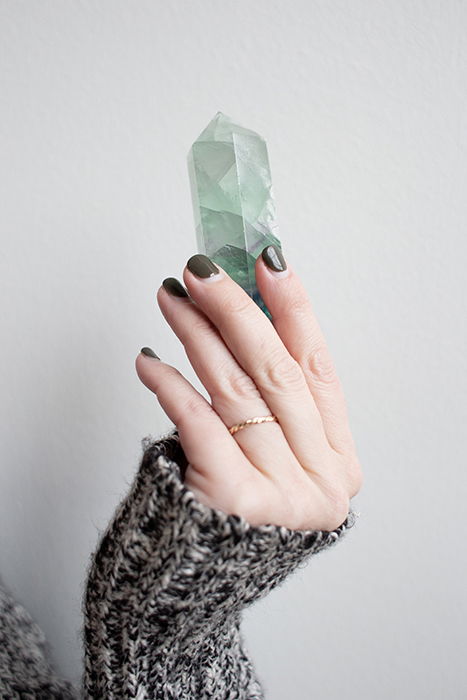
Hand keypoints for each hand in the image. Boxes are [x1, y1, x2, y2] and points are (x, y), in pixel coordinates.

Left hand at [135, 247, 362, 530]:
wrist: (195, 582)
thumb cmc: (236, 508)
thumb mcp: (275, 459)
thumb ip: (274, 403)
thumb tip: (240, 314)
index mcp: (338, 463)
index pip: (319, 370)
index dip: (294, 311)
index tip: (267, 262)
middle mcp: (320, 481)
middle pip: (277, 373)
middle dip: (237, 311)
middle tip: (201, 271)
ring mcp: (282, 496)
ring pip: (236, 391)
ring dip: (198, 336)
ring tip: (172, 301)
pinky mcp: (234, 503)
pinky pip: (200, 424)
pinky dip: (171, 385)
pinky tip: (149, 359)